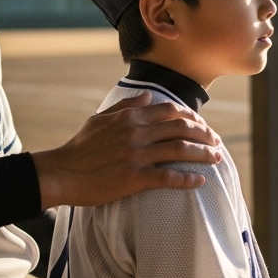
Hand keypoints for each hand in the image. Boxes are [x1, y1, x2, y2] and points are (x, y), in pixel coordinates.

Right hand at [31, 92, 221, 208]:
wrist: (60, 173)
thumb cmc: (79, 148)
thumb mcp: (100, 119)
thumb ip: (127, 106)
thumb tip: (149, 96)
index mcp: (130, 117)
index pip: (171, 111)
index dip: (192, 118)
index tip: (203, 126)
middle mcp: (136, 132)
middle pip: (182, 129)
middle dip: (205, 135)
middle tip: (217, 143)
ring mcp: (136, 155)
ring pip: (180, 150)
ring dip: (203, 154)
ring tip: (216, 159)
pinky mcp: (134, 178)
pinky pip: (168, 176)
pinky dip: (187, 178)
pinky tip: (199, 181)